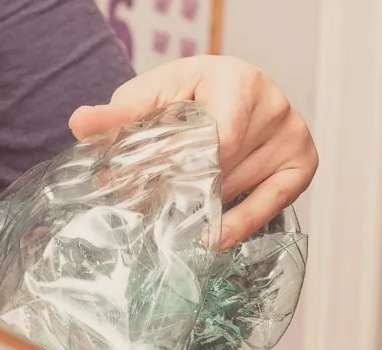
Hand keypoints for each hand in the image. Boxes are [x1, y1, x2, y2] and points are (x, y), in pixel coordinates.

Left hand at [69, 55, 317, 247]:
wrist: (232, 90)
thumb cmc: (192, 95)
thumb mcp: (155, 95)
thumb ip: (120, 113)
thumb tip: (80, 124)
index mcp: (238, 80)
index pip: (215, 138)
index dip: (181, 169)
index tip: (145, 190)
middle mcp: (274, 107)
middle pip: (222, 167)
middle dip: (183, 190)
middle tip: (148, 211)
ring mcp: (292, 137)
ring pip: (238, 189)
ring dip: (204, 208)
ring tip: (173, 223)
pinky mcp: (302, 166)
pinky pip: (270, 207)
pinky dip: (239, 224)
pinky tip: (213, 238)